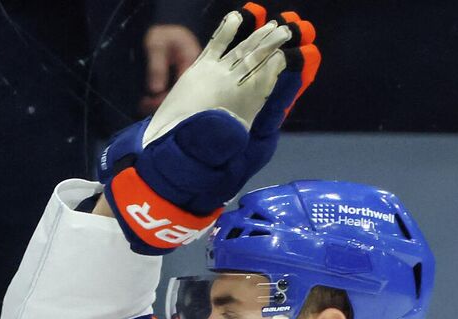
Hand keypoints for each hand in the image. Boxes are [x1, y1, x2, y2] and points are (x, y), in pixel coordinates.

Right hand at [95, 5, 318, 253]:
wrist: (167, 159)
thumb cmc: (196, 162)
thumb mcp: (221, 155)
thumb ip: (229, 139)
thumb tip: (241, 126)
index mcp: (245, 111)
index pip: (266, 85)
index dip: (278, 71)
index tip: (290, 57)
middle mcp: (233, 93)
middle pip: (257, 65)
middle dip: (272, 48)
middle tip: (286, 30)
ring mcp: (217, 81)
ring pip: (242, 55)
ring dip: (258, 38)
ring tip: (273, 24)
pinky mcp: (198, 73)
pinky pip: (215, 49)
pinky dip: (225, 33)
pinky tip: (237, 17)